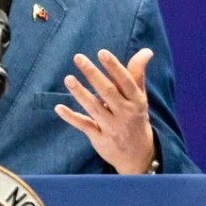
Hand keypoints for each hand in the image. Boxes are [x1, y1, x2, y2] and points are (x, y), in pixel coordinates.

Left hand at [54, 48, 155, 173]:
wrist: (139, 155)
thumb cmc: (135, 117)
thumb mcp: (139, 97)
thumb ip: (137, 74)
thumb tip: (146, 50)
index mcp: (136, 101)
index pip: (125, 82)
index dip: (114, 67)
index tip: (101, 52)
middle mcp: (125, 113)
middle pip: (108, 92)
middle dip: (93, 74)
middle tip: (78, 57)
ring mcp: (112, 127)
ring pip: (94, 108)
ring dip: (80, 93)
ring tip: (68, 79)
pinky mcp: (100, 139)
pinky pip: (84, 126)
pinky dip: (71, 118)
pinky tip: (59, 108)